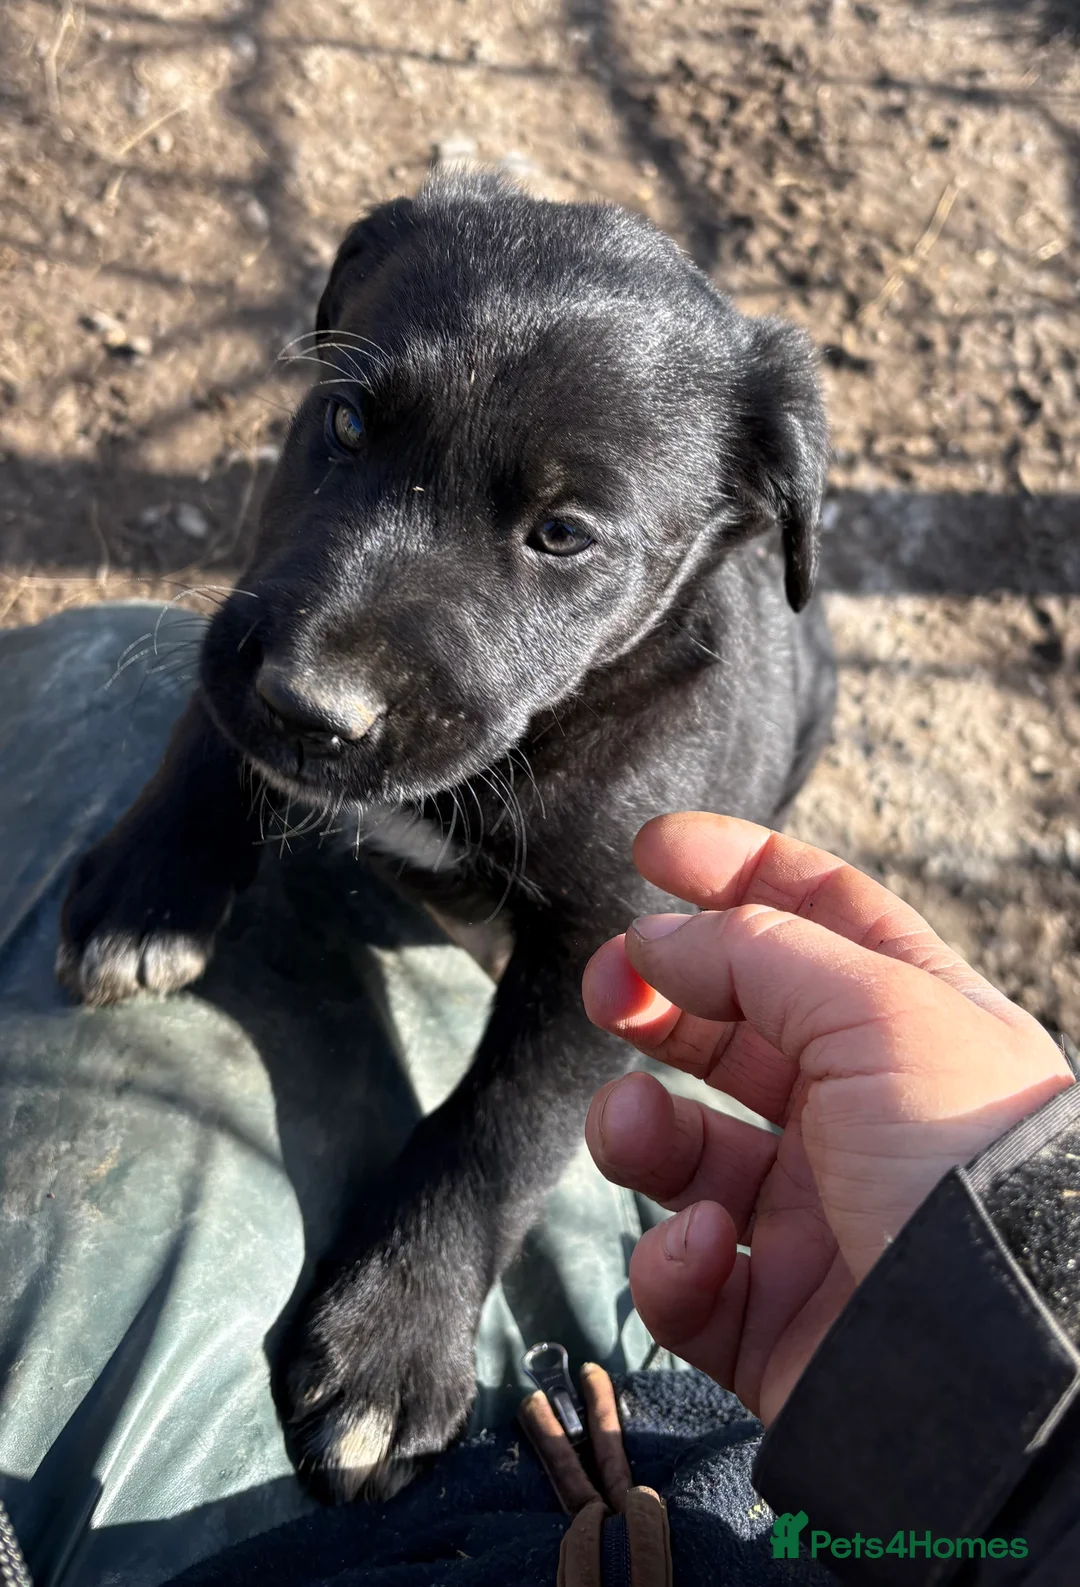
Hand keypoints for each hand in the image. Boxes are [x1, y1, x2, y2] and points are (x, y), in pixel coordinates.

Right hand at [582, 813, 1072, 1424]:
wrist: (999, 1361)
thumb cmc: (964, 1161)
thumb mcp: (877, 1010)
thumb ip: (756, 953)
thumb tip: (656, 937)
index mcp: (907, 1024)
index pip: (815, 916)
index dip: (735, 871)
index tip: (651, 850)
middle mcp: (859, 1112)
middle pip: (733, 1027)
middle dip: (658, 997)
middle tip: (606, 987)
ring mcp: (812, 1216)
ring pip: (684, 1151)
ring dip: (637, 1128)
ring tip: (635, 1126)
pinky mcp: (770, 1318)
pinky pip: (685, 1276)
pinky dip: (671, 1258)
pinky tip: (703, 1246)